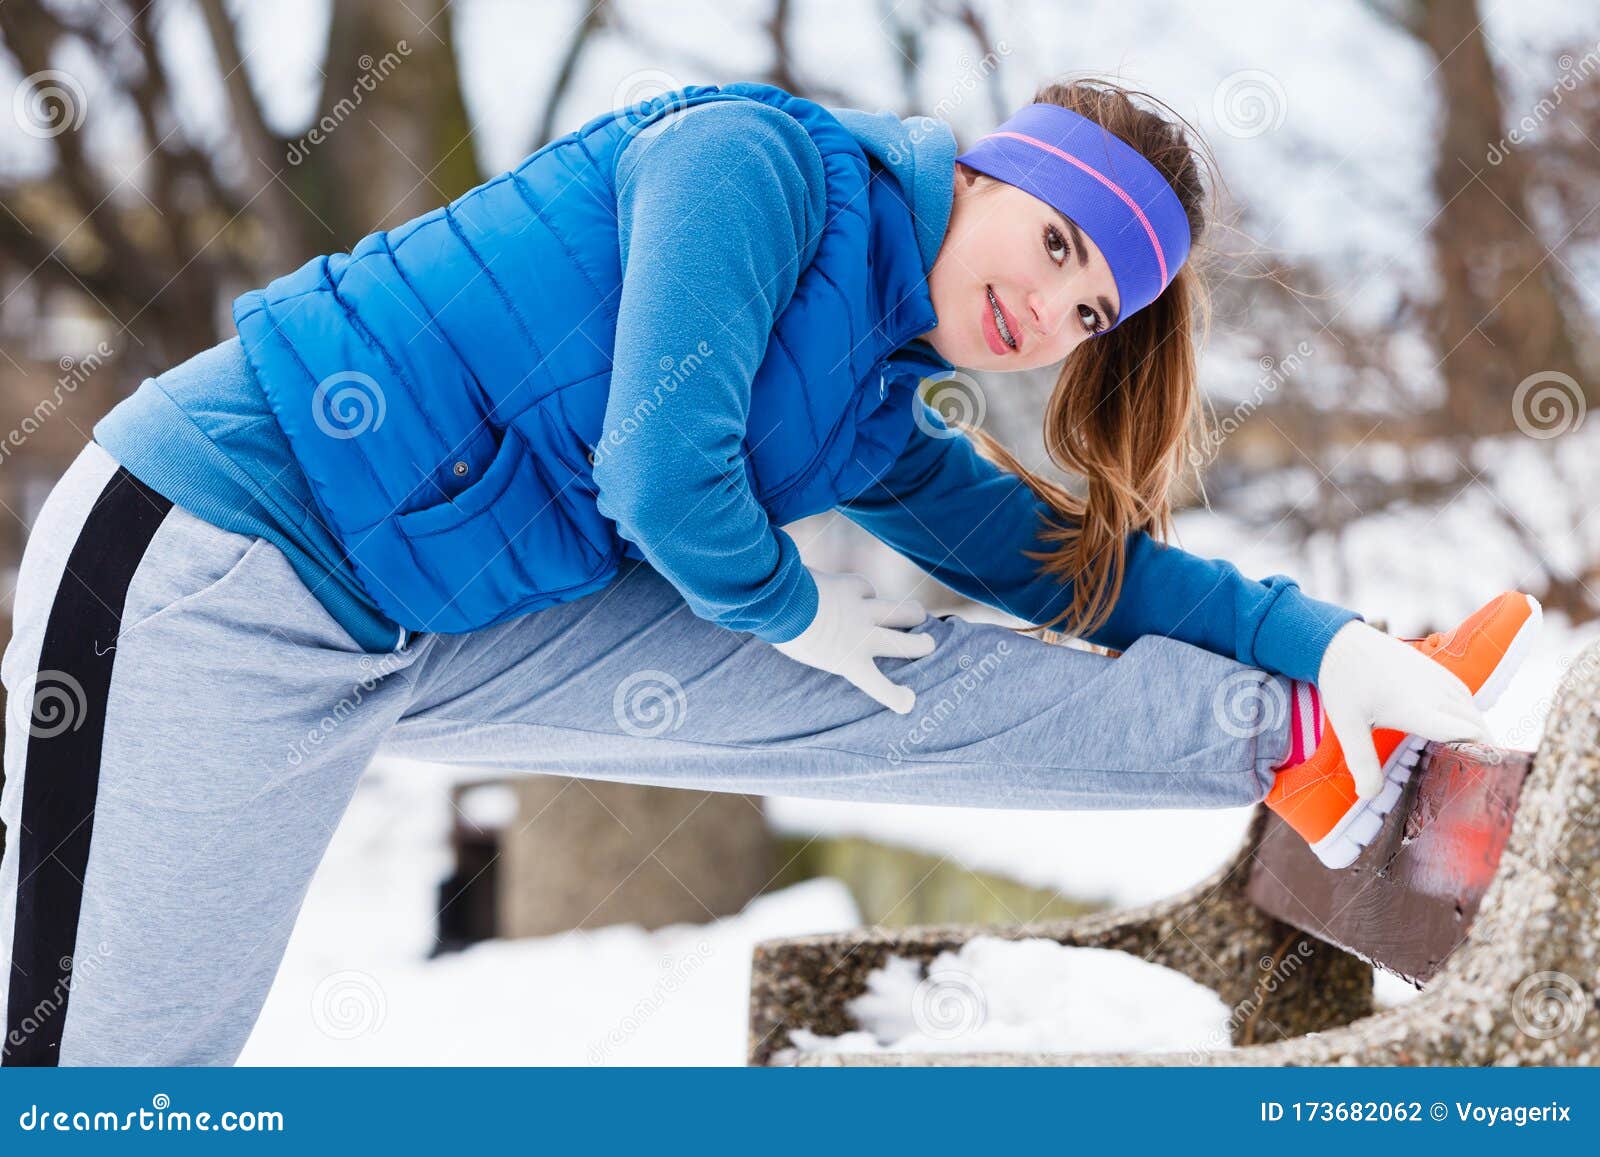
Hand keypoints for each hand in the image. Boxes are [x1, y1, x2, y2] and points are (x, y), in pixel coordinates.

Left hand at [771, 568, 934, 713]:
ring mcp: (862, 610)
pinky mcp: (853, 586)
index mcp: (848, 662)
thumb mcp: (812, 655)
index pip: (879, 687)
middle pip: (907, 643)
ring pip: (903, 610)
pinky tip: (858, 593)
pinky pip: (867, 589)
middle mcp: (862, 637)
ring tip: (917, 615)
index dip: (897, 696)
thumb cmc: (786, 634)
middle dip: (923, 645)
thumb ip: (835, 651)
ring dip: (913, 614)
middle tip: (928, 644)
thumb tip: (846, 643)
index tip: (908, 701)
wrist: (776, 601)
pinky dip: (864, 592)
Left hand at [1317, 619, 1491, 799]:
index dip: (1479, 756)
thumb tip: (1369, 795)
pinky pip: (1467, 697)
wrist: (1340, 641)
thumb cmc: (1343, 682)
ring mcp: (1440, 679)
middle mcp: (1436, 693)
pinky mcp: (1439, 670)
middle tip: (1478, 781)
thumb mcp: (1347, 725)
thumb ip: (1362, 762)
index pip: (1467, 734)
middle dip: (1483, 752)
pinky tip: (1462, 732)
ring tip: (1473, 762)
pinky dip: (1472, 717)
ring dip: (1479, 734)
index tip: (1480, 779)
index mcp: (1417, 708)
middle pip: (1478, 727)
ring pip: (1475, 711)